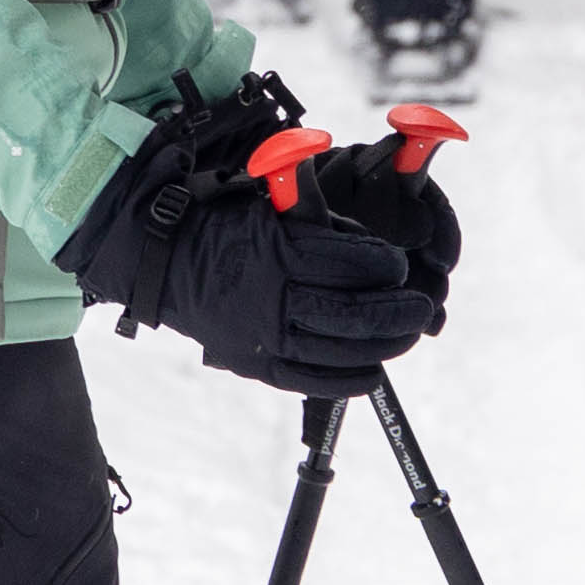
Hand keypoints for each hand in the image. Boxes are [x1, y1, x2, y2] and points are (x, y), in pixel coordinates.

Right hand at [58, 75, 442, 394]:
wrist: (164, 263)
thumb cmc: (225, 226)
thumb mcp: (265, 204)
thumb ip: (312, 208)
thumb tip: (363, 223)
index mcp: (275, 251)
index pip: (346, 262)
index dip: (381, 264)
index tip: (398, 264)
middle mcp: (271, 299)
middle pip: (350, 311)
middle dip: (396, 310)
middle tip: (420, 304)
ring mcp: (263, 337)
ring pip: (339, 349)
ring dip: (384, 343)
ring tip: (407, 333)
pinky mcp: (258, 364)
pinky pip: (314, 380)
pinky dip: (350, 377)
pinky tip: (375, 368)